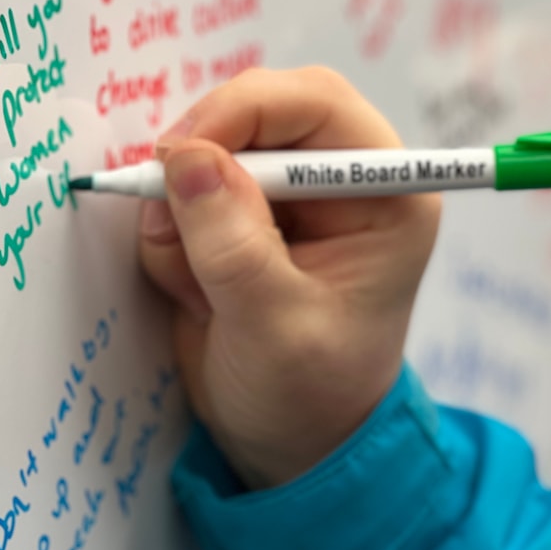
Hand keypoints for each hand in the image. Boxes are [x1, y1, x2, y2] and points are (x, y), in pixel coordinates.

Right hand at [139, 68, 440, 489]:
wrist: (285, 445)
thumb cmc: (307, 395)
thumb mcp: (273, 326)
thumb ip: (232, 243)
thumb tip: (186, 158)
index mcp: (382, 194)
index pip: (316, 103)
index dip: (244, 111)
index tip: (181, 153)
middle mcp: (335, 182)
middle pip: (256, 111)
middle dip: (202, 161)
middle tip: (168, 218)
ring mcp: (281, 199)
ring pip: (206, 154)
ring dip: (179, 215)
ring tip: (199, 293)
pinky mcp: (236, 219)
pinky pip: (180, 195)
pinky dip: (168, 238)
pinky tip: (194, 298)